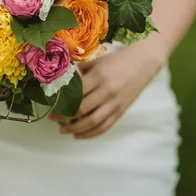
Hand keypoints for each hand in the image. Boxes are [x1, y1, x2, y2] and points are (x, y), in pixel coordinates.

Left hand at [49, 44, 163, 138]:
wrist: (143, 62)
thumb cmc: (117, 60)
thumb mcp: (97, 61)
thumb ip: (81, 72)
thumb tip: (63, 81)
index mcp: (98, 76)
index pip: (75, 93)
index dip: (62, 101)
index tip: (51, 105)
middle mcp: (106, 91)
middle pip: (81, 109)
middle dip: (64, 116)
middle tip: (52, 118)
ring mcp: (115, 103)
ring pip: (92, 122)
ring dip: (75, 128)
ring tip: (63, 130)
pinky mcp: (121, 111)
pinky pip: (105, 126)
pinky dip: (90, 134)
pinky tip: (78, 135)